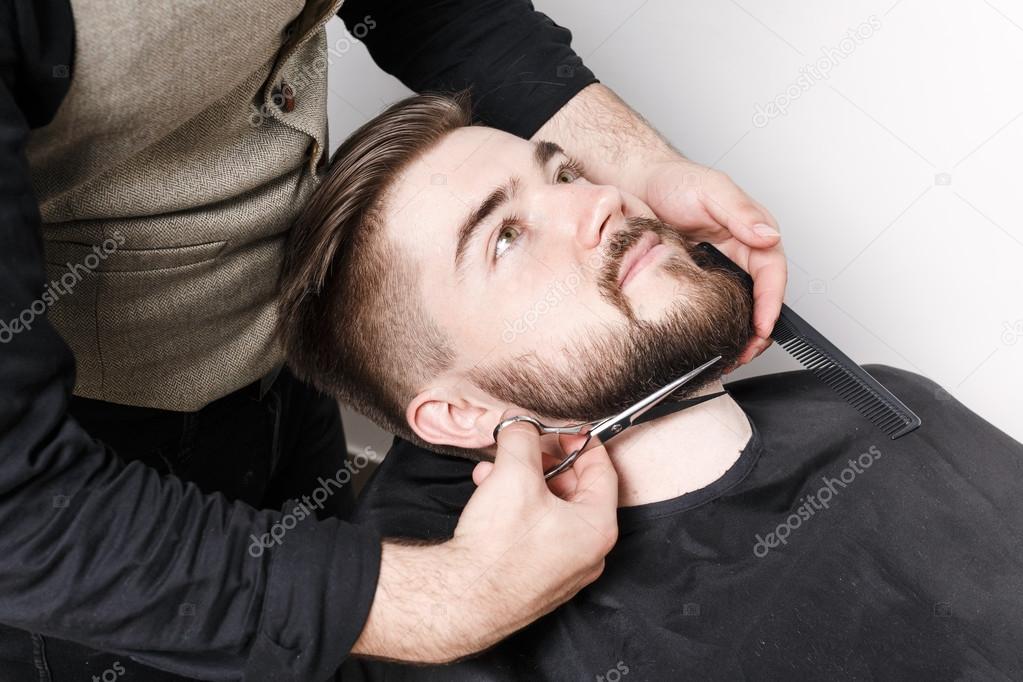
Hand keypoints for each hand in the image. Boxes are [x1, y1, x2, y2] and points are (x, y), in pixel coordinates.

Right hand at [352, 411, 617, 662]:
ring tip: (493, 469)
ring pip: (550, 510)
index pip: (603, 470)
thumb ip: (523, 437)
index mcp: (598, 528)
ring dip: (523, 482)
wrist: (463, 600)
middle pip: (575, 490)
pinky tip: (487, 495)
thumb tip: (521, 423)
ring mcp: (563, 571)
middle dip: (544, 462)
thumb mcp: (514, 472)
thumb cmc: (498, 548)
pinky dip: (516, 508)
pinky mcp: (536, 580)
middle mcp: (587, 554)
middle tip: (525, 445)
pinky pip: (535, 533)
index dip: (581, 441)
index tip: (563, 428)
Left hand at [642, 158, 786, 366]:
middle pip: (761, 297)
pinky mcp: (698, 279)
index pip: (772, 272)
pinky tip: (707, 341)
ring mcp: (719, 267)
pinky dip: (715, 326)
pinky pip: (713, 307)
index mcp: (752, 232)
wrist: (637, 186)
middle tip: (746, 353)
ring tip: (729, 356)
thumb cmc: (675, 181)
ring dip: (739, 333)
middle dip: (758, 329)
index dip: (771, 302)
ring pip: (739, 307)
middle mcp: (741, 252)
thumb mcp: (710, 190)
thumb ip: (740, 212)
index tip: (762, 326)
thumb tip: (768, 235)